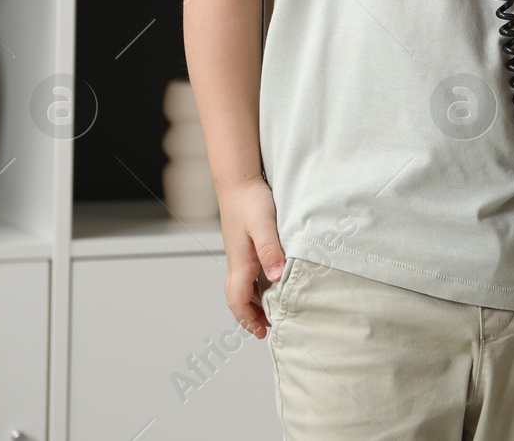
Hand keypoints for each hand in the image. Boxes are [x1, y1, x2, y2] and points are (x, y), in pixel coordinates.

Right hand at [216, 175, 286, 339]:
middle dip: (250, 315)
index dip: (247, 319)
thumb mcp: (264, 226)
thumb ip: (270, 251)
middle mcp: (237, 262)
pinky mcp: (245, 245)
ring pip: (243, 286)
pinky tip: (272, 283)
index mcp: (240, 262)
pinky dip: (258, 285)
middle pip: (238, 298)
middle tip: (268, 328)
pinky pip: (249, 273)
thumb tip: (276, 278)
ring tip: (272, 311)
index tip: (262, 332)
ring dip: (254, 301)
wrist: (240, 180)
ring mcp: (240, 254)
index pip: (237, 300)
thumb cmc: (251, 201)